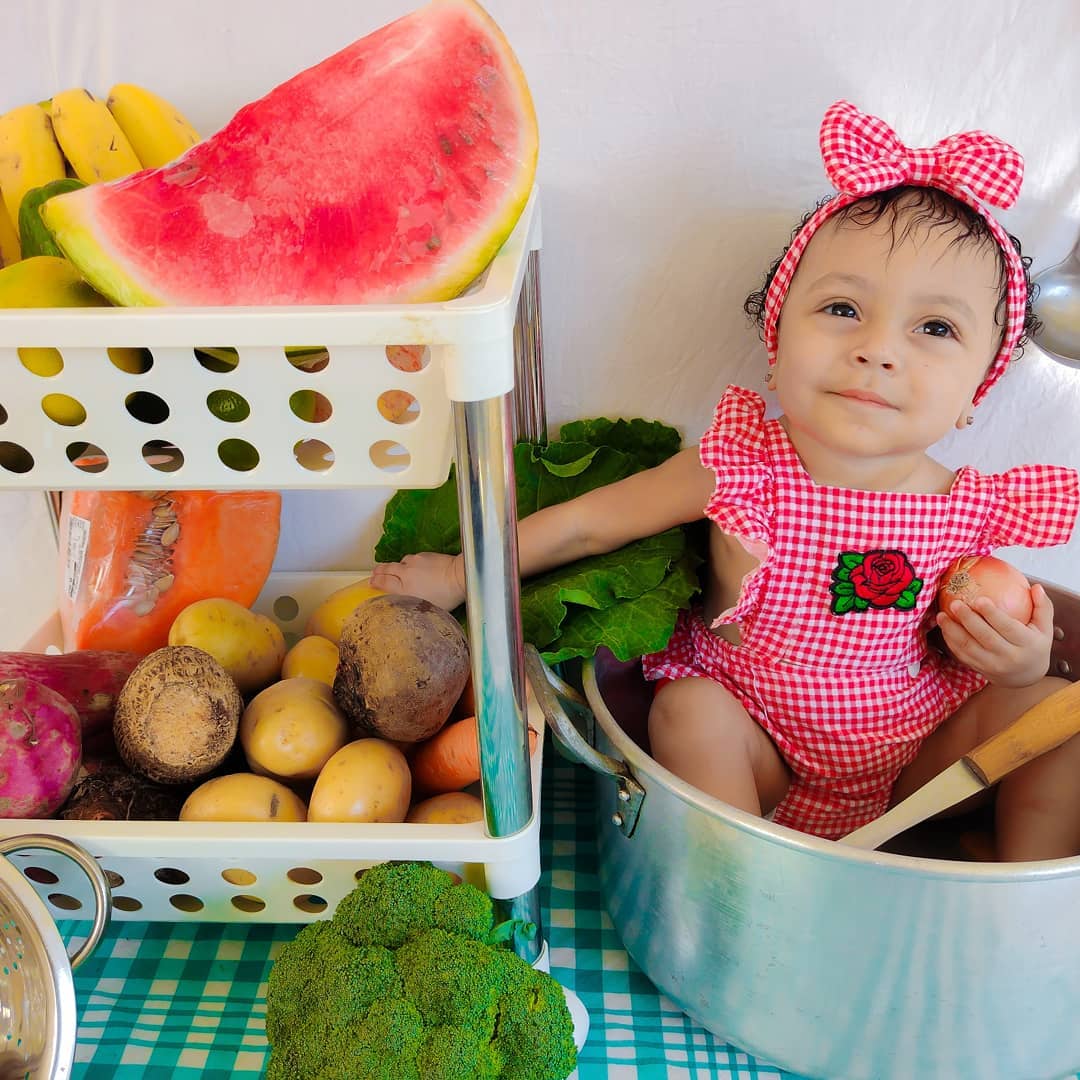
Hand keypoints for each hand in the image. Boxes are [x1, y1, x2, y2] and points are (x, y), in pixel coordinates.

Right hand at [370, 552, 465, 611]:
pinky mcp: (423, 555)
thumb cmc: (447, 596)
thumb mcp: (427, 608)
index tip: (371, 582)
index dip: (375, 582)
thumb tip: (405, 601)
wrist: (459, 576)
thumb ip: (412, 603)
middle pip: (386, 570)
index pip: (384, 583)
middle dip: (379, 571)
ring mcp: (414, 562)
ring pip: (399, 563)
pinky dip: (409, 562)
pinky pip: (411, 558)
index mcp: (405, 590)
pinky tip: (412, 566)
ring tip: (392, 570)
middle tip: (375, 573)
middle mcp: (406, 574)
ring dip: (394, 566)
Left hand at [935, 583, 1052, 687]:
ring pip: (969, 647)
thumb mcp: (1045, 628)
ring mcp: (992, 665)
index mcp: (1027, 645)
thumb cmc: (1034, 646)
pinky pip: (961, 654)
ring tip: (941, 615)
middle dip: (968, 619)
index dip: (992, 614)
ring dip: (952, 630)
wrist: (1026, 676)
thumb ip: (1042, 607)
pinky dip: (950, 641)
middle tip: (955, 603)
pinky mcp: (979, 669)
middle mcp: (1009, 657)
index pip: (1008, 628)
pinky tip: (944, 627)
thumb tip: (1036, 586)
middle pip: (985, 637)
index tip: (979, 599)